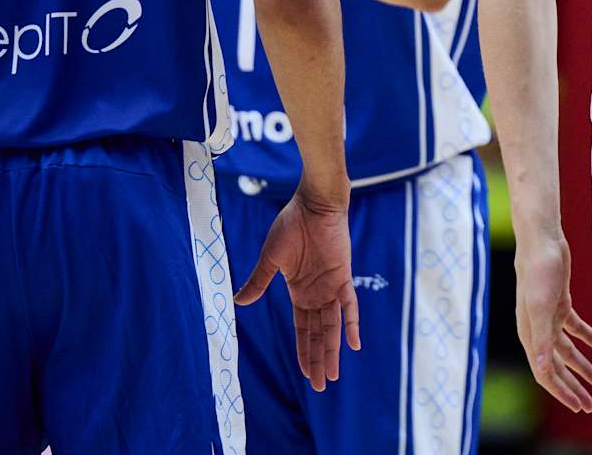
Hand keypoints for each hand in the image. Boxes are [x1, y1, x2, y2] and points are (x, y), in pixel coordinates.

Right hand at [235, 190, 360, 390]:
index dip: (304, 351)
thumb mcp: (271, 259)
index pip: (303, 330)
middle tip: (320, 386)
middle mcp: (317, 294)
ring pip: (332, 326)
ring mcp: (331, 286)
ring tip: (331, 376)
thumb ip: (258, 282)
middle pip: (318, 334)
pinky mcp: (343, 276)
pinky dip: (351, 323)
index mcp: (300, 292)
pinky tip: (352, 344)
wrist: (312, 204)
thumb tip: (238, 303)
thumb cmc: (290, 226)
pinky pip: (349, 304)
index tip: (305, 375)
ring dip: (332, 350)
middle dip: (318, 359)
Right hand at [513, 232, 591, 412]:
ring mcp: (549, 318)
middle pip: (556, 366)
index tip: (578, 405)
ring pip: (567, 351)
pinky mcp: (560, 304)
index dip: (561, 391)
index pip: (545, 372)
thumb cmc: (538, 271)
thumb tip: (543, 369)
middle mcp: (538, 330)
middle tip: (590, 404)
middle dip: (573, 386)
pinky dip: (590, 340)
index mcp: (530, 334)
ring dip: (583, 366)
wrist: (542, 241)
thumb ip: (542, 338)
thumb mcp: (541, 306)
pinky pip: (576, 329)